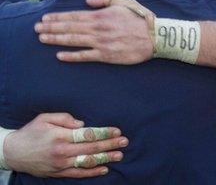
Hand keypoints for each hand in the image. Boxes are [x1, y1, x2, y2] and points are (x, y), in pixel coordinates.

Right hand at [4, 113, 127, 177]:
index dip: (104, 133)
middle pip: (91, 148)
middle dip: (110, 144)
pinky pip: (78, 173)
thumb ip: (65, 118)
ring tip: (119, 155)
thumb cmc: (31, 132)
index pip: (87, 134)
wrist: (13, 152)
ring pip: (87, 162)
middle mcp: (62, 151)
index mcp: (60, 136)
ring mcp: (61, 164)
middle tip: (124, 142)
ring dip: (105, 159)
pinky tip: (104, 169)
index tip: (117, 131)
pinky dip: (92, 172)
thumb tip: (82, 124)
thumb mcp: (45, 118)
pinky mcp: (58, 173)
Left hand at [35, 0, 154, 63]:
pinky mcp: (106, 55)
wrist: (154, 37)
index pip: (74, 16)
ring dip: (56, 39)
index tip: (45, 18)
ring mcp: (101, 43)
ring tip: (42, 39)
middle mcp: (98, 29)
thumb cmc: (140, 18)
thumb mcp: (124, 1)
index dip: (57, 17)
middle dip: (51, 28)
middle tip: (36, 29)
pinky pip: (85, 56)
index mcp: (101, 15)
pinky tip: (60, 55)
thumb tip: (88, 1)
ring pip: (73, 41)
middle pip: (69, 28)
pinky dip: (71, 56)